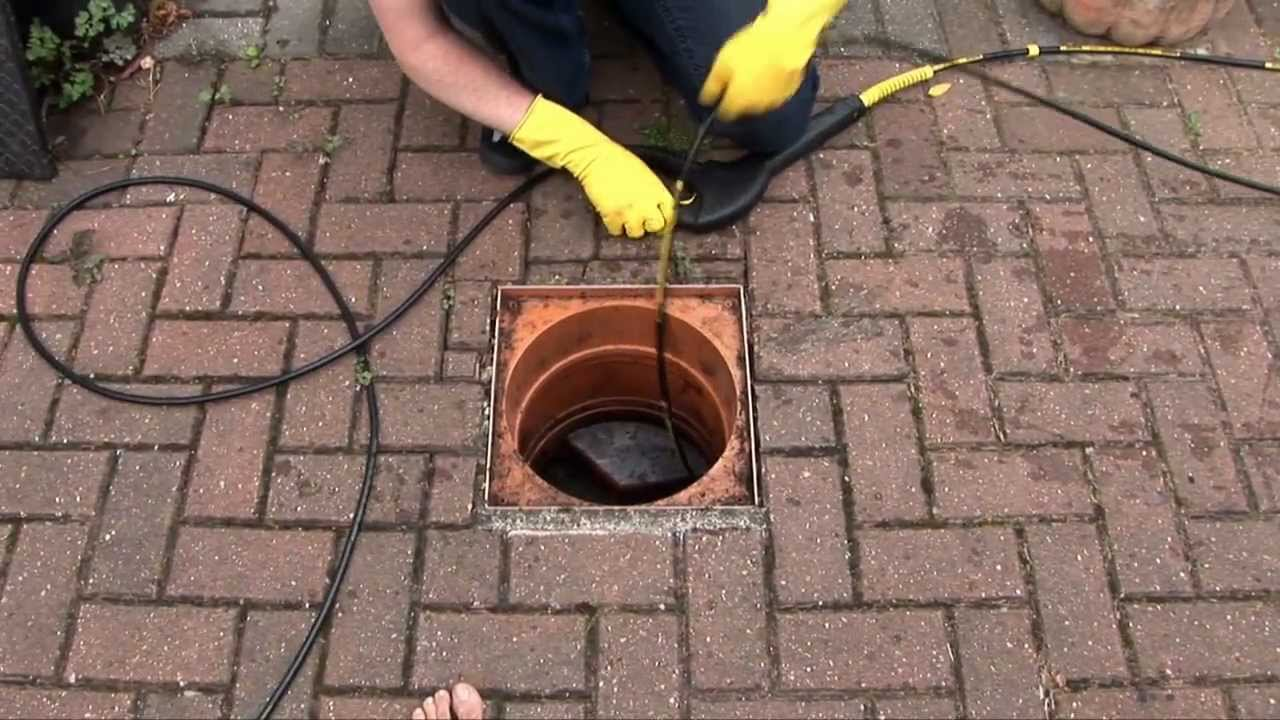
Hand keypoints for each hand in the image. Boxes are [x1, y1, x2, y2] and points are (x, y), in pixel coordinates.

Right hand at [509, 96, 673, 237]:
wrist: (595, 156)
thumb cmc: (620, 161)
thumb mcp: (646, 175)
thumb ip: (654, 193)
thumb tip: (658, 208)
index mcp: (657, 190)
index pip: (670, 216)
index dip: (665, 221)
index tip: (659, 222)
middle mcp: (646, 203)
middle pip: (656, 227)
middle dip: (648, 225)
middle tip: (639, 219)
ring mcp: (629, 211)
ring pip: (636, 233)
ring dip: (630, 227)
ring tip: (623, 215)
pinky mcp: (612, 215)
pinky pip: (616, 231)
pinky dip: (613, 225)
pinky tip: (611, 213)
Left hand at [699, 0, 846, 120]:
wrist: (786, 41)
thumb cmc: (752, 49)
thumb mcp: (722, 62)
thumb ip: (713, 85)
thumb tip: (705, 101)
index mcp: (737, 103)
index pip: (725, 115)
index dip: (721, 106)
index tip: (721, 97)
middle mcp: (754, 108)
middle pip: (743, 108)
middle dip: (739, 97)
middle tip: (739, 77)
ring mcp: (773, 102)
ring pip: (759, 102)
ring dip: (755, 93)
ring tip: (756, 72)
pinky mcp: (788, 93)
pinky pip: (775, 94)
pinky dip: (771, 87)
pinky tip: (770, 72)